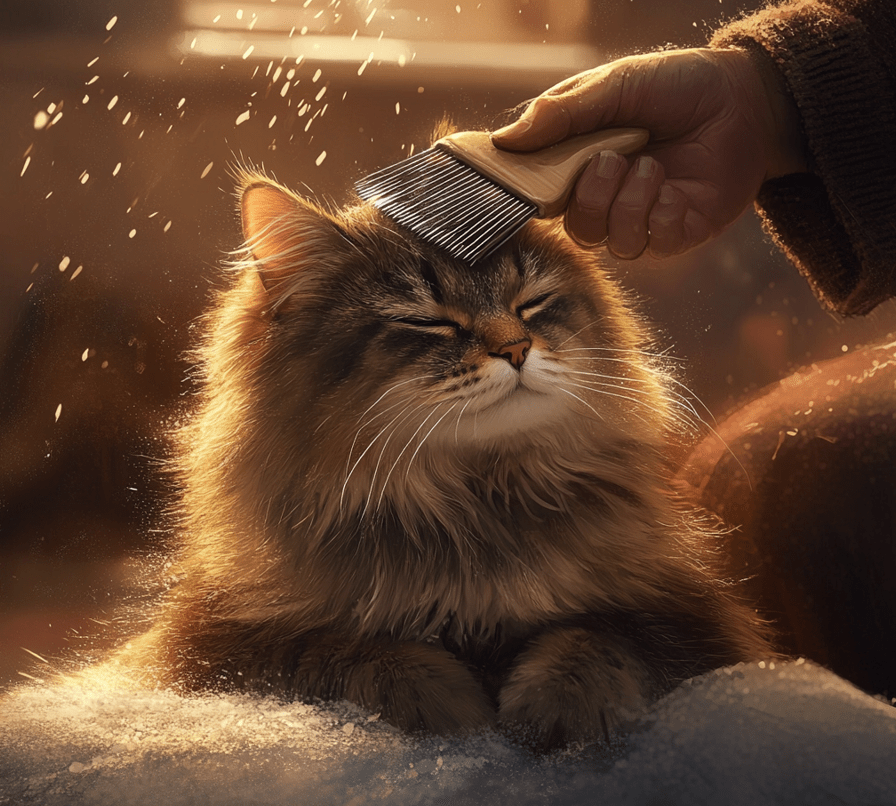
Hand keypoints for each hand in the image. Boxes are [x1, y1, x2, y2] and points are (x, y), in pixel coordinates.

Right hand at [492, 48, 805, 258]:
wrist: (744, 97)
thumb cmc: (673, 87)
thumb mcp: (613, 85)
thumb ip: (562, 112)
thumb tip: (505, 138)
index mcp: (580, 165)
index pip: (540, 196)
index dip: (533, 195)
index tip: (530, 182)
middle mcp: (607, 199)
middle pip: (575, 229)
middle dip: (590, 196)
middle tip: (612, 158)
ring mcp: (642, 221)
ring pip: (611, 242)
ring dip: (629, 202)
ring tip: (652, 166)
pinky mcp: (676, 235)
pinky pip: (652, 244)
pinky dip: (661, 213)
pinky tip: (675, 187)